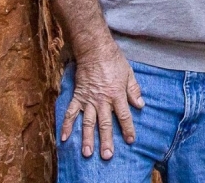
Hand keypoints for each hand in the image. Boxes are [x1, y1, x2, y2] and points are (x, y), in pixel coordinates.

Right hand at [62, 46, 144, 160]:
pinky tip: (64, 137)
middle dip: (106, 141)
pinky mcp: (78, 96)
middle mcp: (102, 100)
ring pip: (88, 122)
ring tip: (87, 153)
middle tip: (107, 156)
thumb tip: (140, 105)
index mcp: (117, 95)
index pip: (124, 116)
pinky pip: (71, 113)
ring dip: (87, 138)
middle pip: (105, 124)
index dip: (128, 129)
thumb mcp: (129, 73)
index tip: (130, 140)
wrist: (94, 50)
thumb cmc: (113, 60)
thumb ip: (134, 90)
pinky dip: (67, 125)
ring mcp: (88, 100)